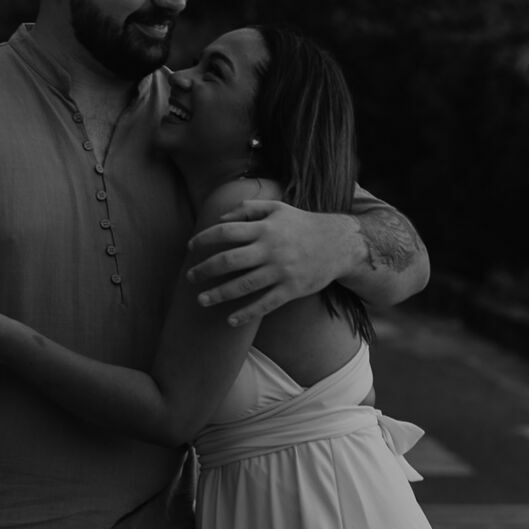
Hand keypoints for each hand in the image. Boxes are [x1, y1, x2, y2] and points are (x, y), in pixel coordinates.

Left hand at [185, 200, 357, 325]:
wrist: (338, 243)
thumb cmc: (303, 224)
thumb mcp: (277, 208)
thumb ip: (248, 209)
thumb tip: (221, 217)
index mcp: (265, 228)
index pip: (226, 231)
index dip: (204, 239)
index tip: (190, 247)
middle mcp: (270, 249)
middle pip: (229, 260)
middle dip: (205, 270)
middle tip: (190, 277)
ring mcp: (281, 271)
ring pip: (243, 285)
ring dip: (219, 294)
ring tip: (201, 300)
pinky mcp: (292, 289)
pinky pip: (265, 304)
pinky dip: (246, 314)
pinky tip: (230, 320)